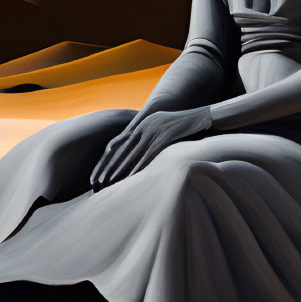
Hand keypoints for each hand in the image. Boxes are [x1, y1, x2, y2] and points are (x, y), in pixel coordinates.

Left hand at [89, 107, 213, 189]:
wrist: (205, 117)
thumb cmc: (186, 126)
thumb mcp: (164, 127)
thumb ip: (151, 136)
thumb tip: (141, 153)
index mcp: (142, 123)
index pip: (116, 143)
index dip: (105, 159)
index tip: (96, 173)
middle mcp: (144, 125)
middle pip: (119, 149)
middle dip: (106, 167)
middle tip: (95, 182)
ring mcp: (153, 130)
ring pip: (130, 154)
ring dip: (117, 171)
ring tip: (107, 184)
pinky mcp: (164, 137)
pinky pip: (146, 156)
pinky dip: (136, 168)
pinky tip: (128, 180)